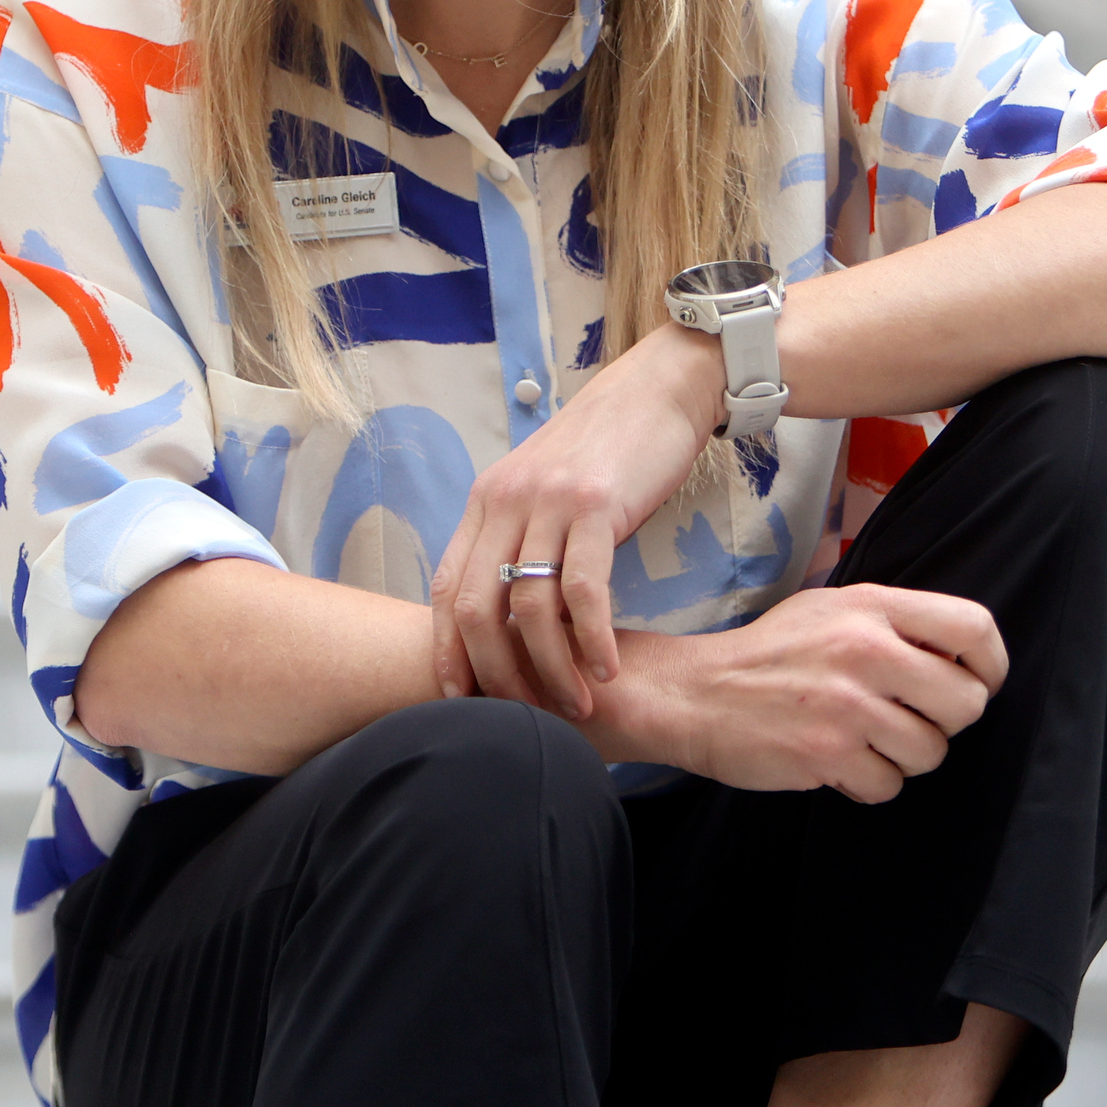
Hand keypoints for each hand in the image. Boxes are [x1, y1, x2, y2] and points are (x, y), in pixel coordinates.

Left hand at [427, 324, 720, 717]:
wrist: (659, 389)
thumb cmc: (608, 448)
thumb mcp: (546, 489)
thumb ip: (522, 539)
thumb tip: (514, 610)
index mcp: (486, 501)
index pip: (447, 588)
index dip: (448, 651)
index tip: (459, 701)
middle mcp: (506, 501)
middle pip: (478, 607)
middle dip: (495, 674)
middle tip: (521, 717)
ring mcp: (549, 502)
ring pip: (531, 607)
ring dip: (551, 668)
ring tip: (575, 704)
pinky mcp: (596, 505)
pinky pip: (584, 589)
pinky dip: (593, 638)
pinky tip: (607, 667)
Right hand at [650, 582, 1007, 803]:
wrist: (696, 693)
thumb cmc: (771, 653)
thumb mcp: (831, 610)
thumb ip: (892, 624)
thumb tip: (959, 656)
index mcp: (872, 607)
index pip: (973, 627)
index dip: (991, 663)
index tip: (977, 682)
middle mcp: (866, 651)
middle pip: (966, 701)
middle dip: (947, 720)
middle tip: (914, 719)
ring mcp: (848, 705)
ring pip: (931, 752)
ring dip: (905, 756)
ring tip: (866, 741)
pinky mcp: (828, 754)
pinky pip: (889, 785)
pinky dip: (868, 782)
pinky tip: (839, 761)